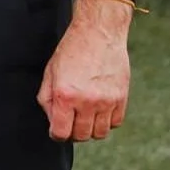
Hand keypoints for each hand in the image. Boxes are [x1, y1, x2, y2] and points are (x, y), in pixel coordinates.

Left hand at [37, 0, 132, 141]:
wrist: (98, 34)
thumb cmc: (71, 51)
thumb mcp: (50, 73)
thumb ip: (47, 99)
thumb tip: (53, 121)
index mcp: (65, 95)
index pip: (61, 132)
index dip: (56, 134)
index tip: (57, 130)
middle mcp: (87, 101)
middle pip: (81, 136)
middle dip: (73, 132)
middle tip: (70, 122)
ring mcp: (107, 101)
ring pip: (100, 133)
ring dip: (91, 129)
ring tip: (85, 116)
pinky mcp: (122, 98)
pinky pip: (115, 123)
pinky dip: (106, 121)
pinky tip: (99, 109)